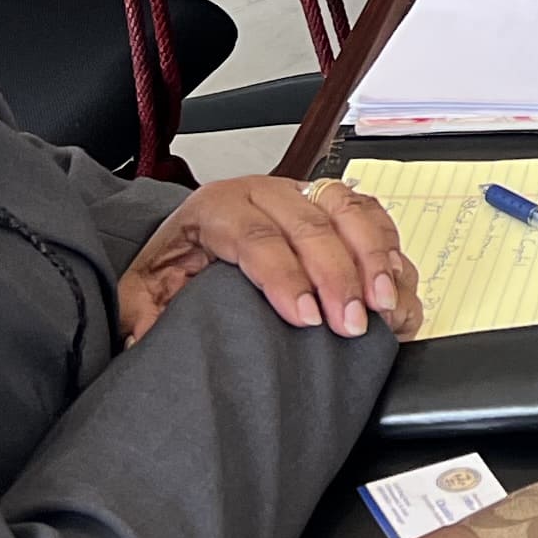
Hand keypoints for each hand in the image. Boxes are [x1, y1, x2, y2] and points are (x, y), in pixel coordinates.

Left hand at [118, 176, 417, 347]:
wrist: (192, 237)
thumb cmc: (176, 262)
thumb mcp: (143, 290)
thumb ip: (142, 316)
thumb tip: (145, 343)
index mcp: (218, 207)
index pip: (255, 236)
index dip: (283, 276)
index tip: (304, 317)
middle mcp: (266, 193)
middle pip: (311, 226)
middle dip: (338, 277)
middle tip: (349, 325)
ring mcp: (305, 194)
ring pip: (350, 211)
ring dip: (373, 258)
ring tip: (382, 305)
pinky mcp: (333, 206)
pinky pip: (372, 215)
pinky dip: (390, 248)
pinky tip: (395, 283)